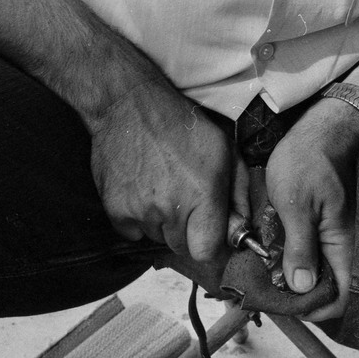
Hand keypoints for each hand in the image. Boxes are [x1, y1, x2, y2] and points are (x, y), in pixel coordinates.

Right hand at [89, 80, 248, 262]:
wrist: (128, 105)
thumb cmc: (181, 126)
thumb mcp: (224, 150)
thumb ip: (238, 193)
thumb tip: (243, 228)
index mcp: (202, 195)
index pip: (207, 252)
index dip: (212, 248)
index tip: (213, 237)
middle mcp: (170, 208)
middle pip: (182, 247)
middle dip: (188, 232)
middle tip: (186, 203)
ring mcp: (140, 211)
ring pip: (158, 238)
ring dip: (163, 224)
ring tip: (162, 190)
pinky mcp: (115, 210)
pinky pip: (133, 232)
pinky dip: (138, 220)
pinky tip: (142, 193)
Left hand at [266, 98, 358, 320]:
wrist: (322, 127)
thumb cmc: (308, 159)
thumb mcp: (295, 205)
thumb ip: (299, 248)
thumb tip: (302, 288)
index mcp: (342, 245)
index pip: (340, 297)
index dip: (313, 309)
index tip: (282, 304)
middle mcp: (344, 246)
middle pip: (328, 291)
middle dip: (298, 297)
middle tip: (266, 292)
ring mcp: (336, 237)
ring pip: (319, 274)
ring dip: (294, 279)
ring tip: (264, 275)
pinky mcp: (326, 226)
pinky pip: (315, 254)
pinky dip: (295, 259)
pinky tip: (274, 254)